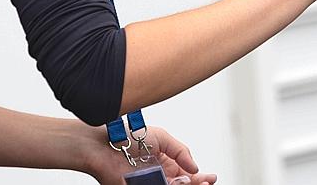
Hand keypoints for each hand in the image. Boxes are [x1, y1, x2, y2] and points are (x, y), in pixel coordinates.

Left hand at [79, 124, 216, 184]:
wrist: (105, 144)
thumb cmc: (128, 136)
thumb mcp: (162, 137)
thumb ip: (181, 151)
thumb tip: (195, 167)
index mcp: (165, 161)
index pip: (186, 173)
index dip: (199, 177)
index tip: (210, 177)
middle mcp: (159, 174)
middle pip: (183, 184)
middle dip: (197, 184)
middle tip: (206, 182)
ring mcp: (150, 184)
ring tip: (196, 183)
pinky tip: (179, 183)